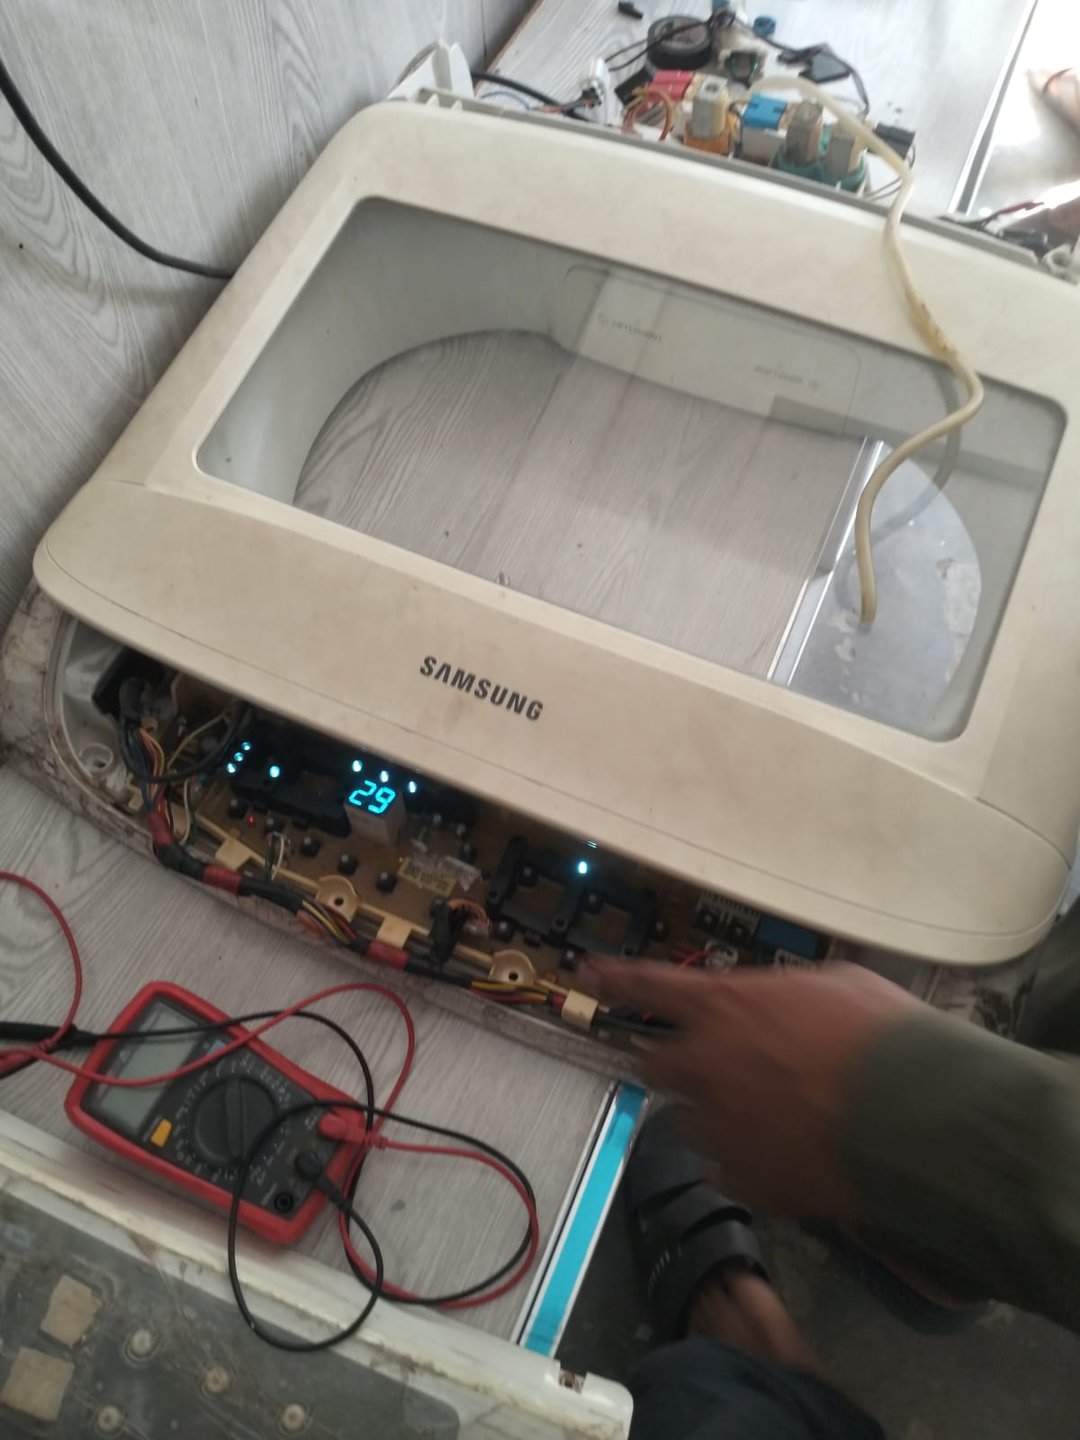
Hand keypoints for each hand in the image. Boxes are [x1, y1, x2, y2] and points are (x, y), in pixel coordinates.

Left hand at [586, 958, 922, 1217]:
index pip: (648, 985)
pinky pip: (731, 1167)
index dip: (615, 979)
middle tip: (703, 1067)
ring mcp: (719, 1125)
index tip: (590, 974)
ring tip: (778, 1115)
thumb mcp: (833, 984)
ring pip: (693, 1120)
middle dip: (669, 1062)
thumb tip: (777, 1004)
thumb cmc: (883, 1037)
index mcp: (725, 1005)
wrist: (917, 1115)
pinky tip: (795, 1150)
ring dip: (718, 1114)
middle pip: (652, 1062)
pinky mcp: (743, 1178)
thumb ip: (782, 994)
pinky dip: (752, 1159)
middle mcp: (705, 1063)